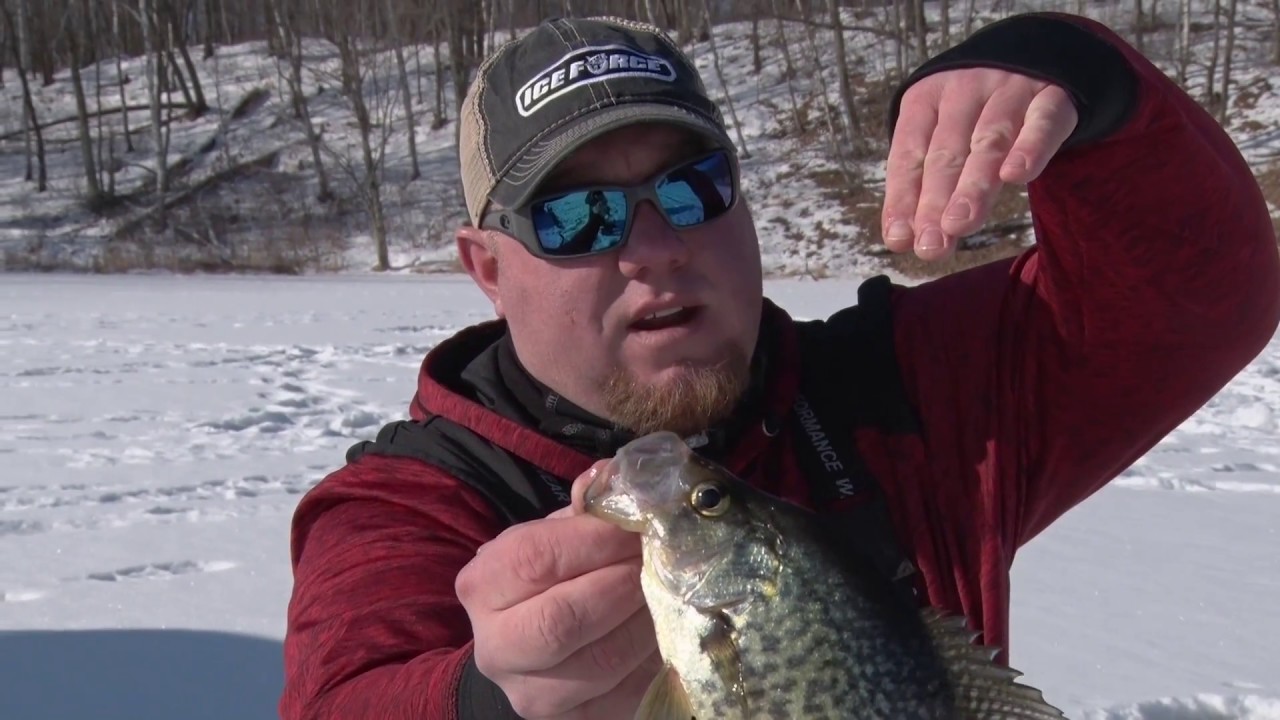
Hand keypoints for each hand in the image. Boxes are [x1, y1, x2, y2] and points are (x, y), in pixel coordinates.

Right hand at [455, 461, 661, 718]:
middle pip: (563, 619)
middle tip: (659, 561)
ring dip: (649, 620)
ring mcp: (533, 695)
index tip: (639, 525)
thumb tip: (615, 476)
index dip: (597, 540)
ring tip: (670, 591)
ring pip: (603, 660)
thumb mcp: (558, 534)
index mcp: (483, 586)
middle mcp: (495, 647)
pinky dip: (657, 657)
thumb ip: (587, 508)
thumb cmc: (552, 577)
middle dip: (623, 584)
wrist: (535, 648)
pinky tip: (669, 629)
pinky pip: (627, 692)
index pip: (536, 559)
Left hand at [881, 68, 1078, 260]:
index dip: (903, 198)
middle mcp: (963, 91)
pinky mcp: (1051, 96)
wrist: (1040, 54)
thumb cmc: (976, 113)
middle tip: (930, 245)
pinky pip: (1041, 122)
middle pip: (946, 153)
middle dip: (934, 202)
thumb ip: (925, 183)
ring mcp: (1009, 90)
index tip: (901, 240)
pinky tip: (1016, 175)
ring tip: (959, 225)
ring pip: (988, 141)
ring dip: (973, 186)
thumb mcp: (944, 136)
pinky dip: (1029, 148)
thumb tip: (903, 239)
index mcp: (926, 100)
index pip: (908, 154)